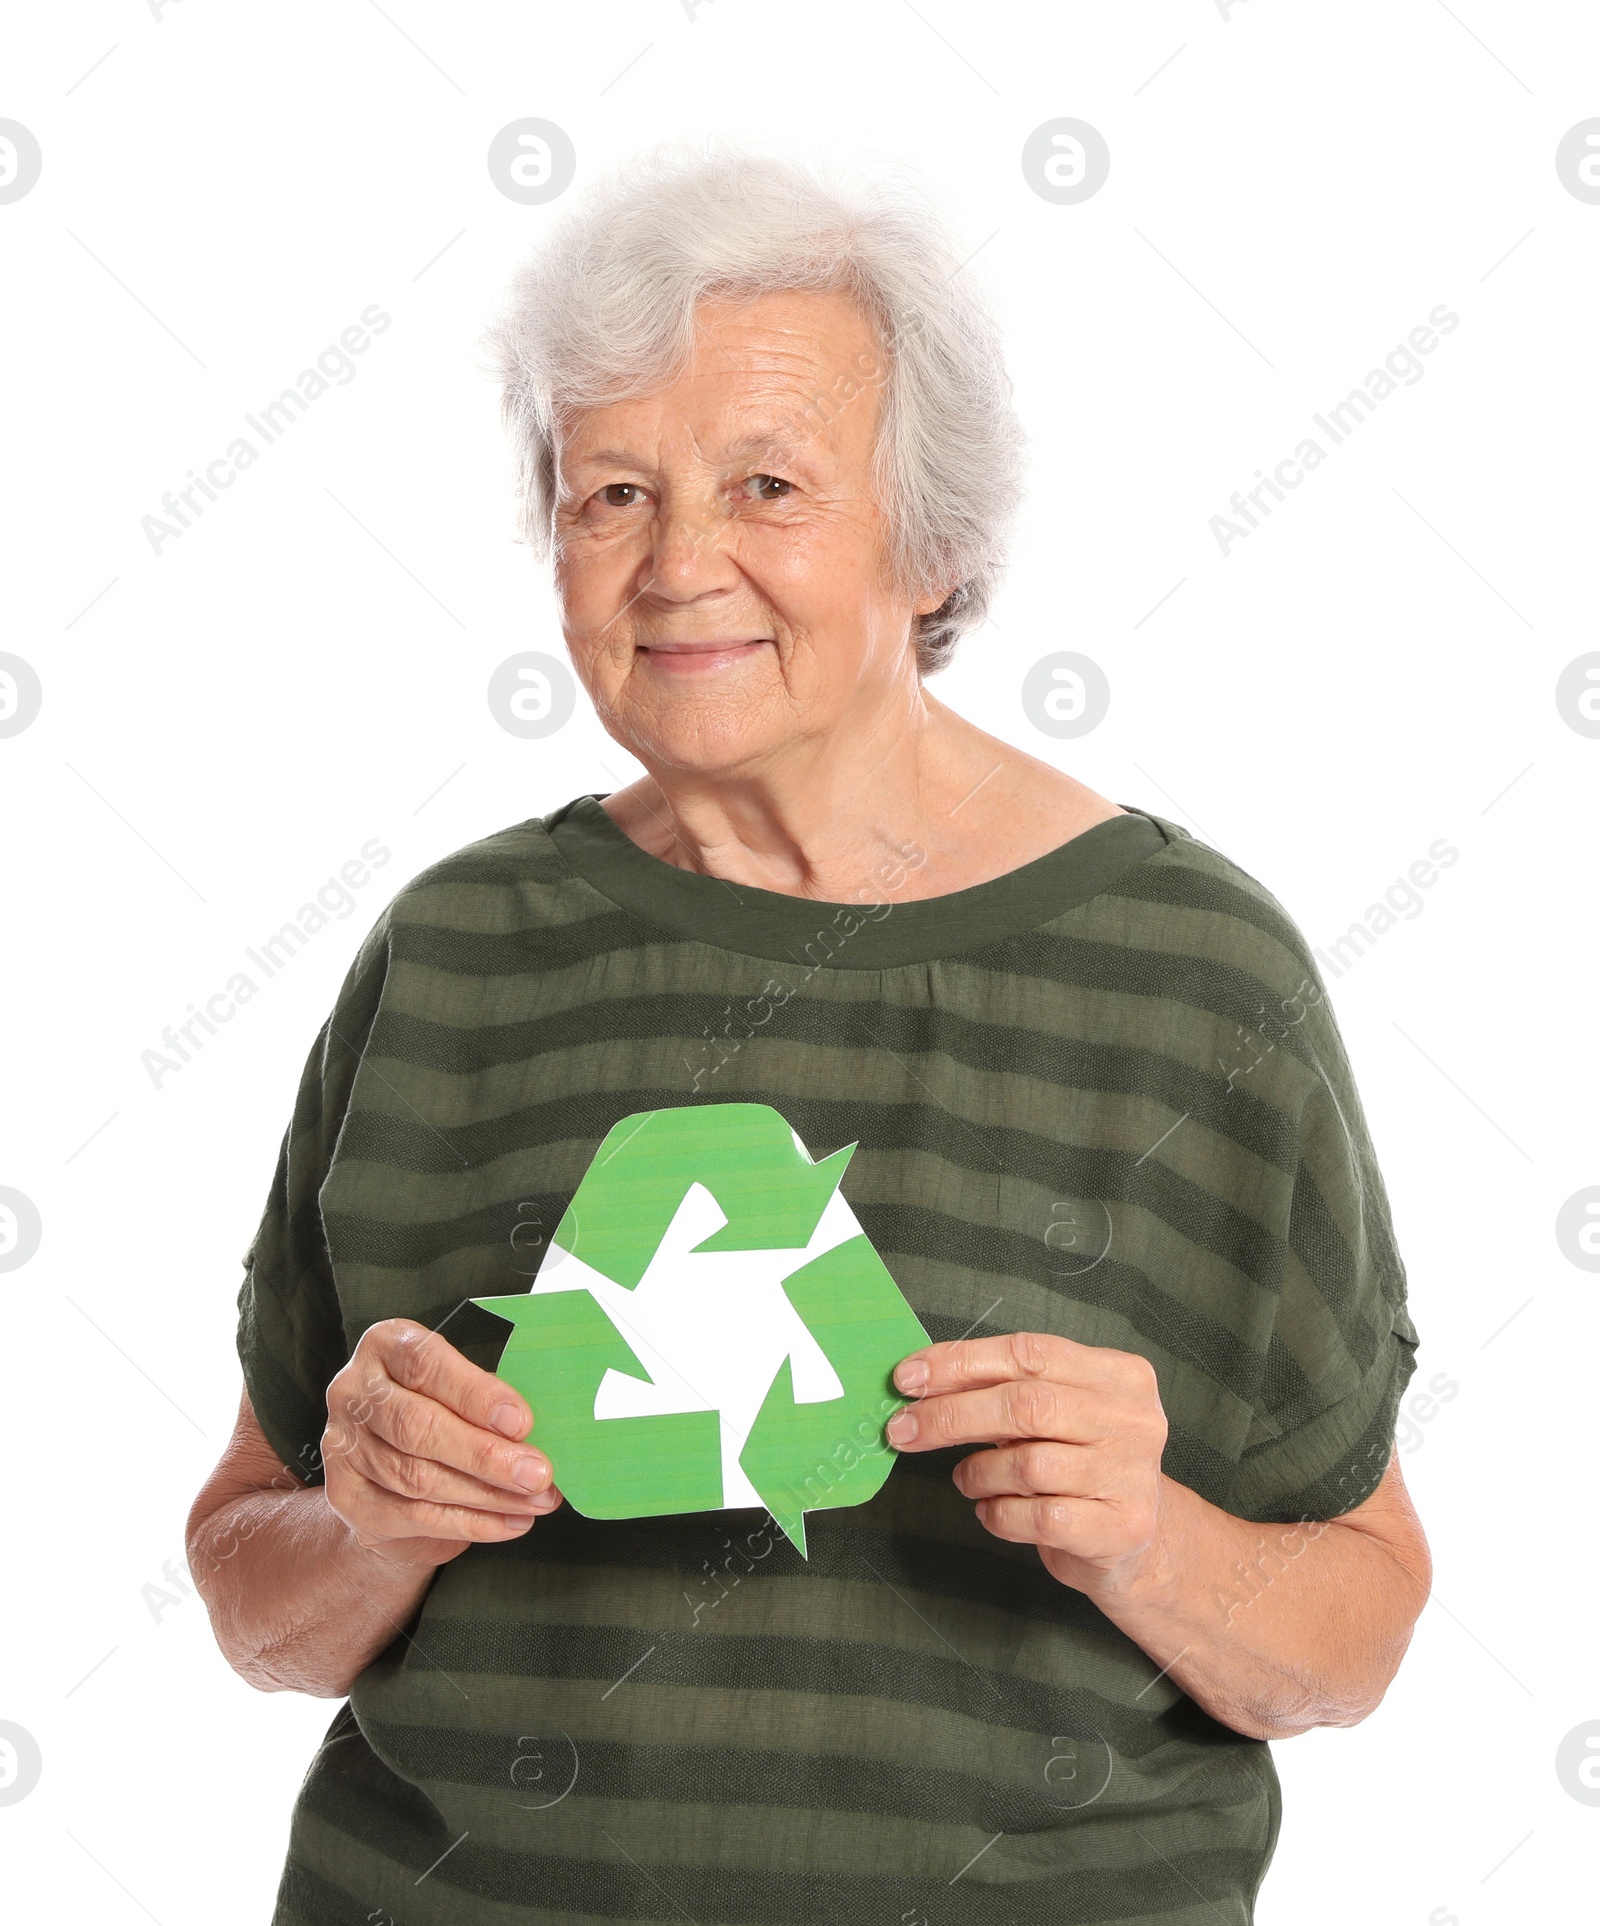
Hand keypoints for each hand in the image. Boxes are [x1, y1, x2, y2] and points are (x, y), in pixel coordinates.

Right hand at [322, 1318, 561, 1570]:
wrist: (384, 1470)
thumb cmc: (436, 1410)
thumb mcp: (458, 1386)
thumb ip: (487, 1398)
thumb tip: (537, 1432)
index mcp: (387, 1345)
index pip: (426, 1363)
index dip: (475, 1394)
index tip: (521, 1421)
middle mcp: (355, 1391)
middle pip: (418, 1426)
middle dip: (485, 1454)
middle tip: (537, 1473)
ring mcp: (345, 1446)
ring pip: (418, 1477)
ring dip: (486, 1494)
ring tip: (535, 1501)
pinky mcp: (347, 1497)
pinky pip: (414, 1516)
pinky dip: (470, 1523)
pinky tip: (509, 1522)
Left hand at [887, 1333, 1168, 1598]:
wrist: (1136, 1540)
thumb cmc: (1081, 1463)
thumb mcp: (1057, 1413)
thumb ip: (1006, 1390)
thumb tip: (922, 1383)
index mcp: (1118, 1374)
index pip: (1029, 1353)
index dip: (962, 1362)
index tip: (909, 1377)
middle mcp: (1133, 1418)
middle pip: (1026, 1404)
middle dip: (952, 1415)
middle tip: (904, 1429)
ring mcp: (1131, 1475)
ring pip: (1028, 1464)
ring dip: (978, 1471)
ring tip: (966, 1478)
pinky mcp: (1120, 1528)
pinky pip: (1037, 1518)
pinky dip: (998, 1514)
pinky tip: (992, 1510)